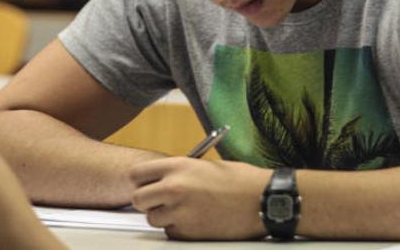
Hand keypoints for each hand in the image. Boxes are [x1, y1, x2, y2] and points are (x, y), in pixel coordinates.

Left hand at [129, 157, 270, 239]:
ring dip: (164, 217)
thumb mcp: (204, 166)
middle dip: (148, 201)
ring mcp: (179, 212)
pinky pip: (170, 233)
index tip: (146, 185)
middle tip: (161, 201)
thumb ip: (179, 172)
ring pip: (153, 219)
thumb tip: (161, 181)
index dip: (140, 181)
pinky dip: (179, 230)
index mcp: (177, 167)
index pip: (137, 174)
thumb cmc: (240, 181)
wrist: (262, 201)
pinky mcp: (188, 233)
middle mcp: (173, 188)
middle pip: (138, 199)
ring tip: (186, 211)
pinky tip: (197, 221)